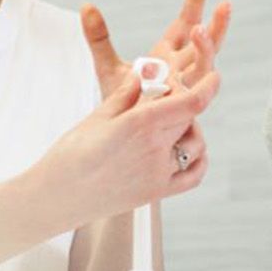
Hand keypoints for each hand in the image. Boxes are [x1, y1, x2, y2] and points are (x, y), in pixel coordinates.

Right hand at [33, 65, 220, 227]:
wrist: (56, 197)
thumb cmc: (69, 155)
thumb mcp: (97, 117)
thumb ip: (126, 95)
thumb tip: (144, 73)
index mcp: (139, 124)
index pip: (190, 102)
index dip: (209, 86)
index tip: (216, 76)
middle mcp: (154, 149)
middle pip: (189, 119)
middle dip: (185, 104)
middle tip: (168, 98)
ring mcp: (158, 174)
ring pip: (194, 145)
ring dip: (190, 130)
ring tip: (170, 124)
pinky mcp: (157, 192)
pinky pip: (193, 175)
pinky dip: (197, 160)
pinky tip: (185, 151)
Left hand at [82, 0, 232, 98]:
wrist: (121, 141)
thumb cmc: (120, 105)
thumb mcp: (107, 67)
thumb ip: (99, 37)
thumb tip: (85, 5)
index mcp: (167, 56)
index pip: (185, 22)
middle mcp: (182, 72)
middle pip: (205, 44)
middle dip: (216, 25)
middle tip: (224, 5)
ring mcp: (185, 93)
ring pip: (205, 68)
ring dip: (207, 50)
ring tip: (203, 31)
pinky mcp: (183, 113)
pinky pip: (195, 97)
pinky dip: (198, 85)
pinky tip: (204, 73)